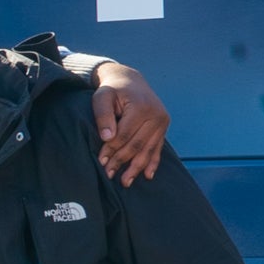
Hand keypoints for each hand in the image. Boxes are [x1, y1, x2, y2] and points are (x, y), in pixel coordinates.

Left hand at [91, 64, 168, 185]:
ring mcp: (162, 122)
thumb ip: (103, 114)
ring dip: (136, 167)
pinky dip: (152, 162)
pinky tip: (147, 176)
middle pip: (137, 144)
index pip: (124, 135)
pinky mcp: (163, 127)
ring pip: (148, 149)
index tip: (101, 162)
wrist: (129, 80)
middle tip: (109, 175)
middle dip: (122, 161)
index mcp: (141, 107)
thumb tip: (107, 137)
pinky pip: (158, 147)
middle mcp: (156, 116)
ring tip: (125, 182)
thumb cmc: (112, 89)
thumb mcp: (102, 96)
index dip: (112, 150)